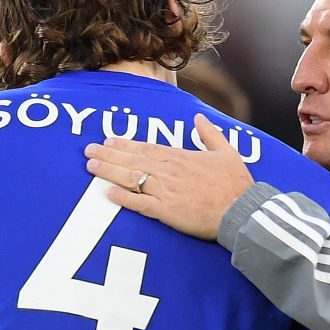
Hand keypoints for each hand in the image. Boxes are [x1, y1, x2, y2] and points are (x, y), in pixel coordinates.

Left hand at [84, 113, 254, 239]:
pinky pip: (139, 203)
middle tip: (88, 151)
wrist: (241, 211)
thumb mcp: (227, 152)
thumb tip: (199, 118)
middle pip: (132, 160)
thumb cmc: (236, 184)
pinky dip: (123, 198)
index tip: (108, 141)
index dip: (125, 144)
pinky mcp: (166, 211)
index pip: (146, 147)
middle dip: (108, 155)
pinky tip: (108, 193)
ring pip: (131, 178)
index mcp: (180, 157)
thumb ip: (210, 134)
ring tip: (91, 167)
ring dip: (109, 171)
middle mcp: (169, 171)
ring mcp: (165, 191)